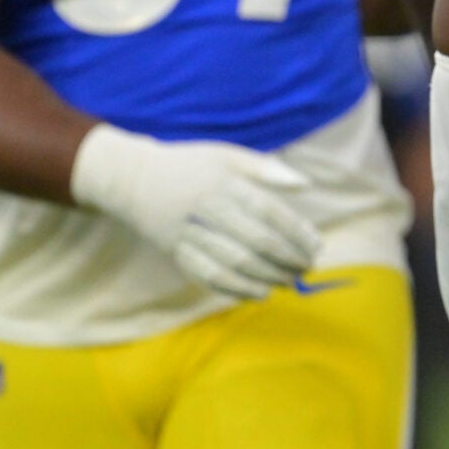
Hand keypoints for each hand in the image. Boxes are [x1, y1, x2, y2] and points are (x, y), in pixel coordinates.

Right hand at [69, 124, 322, 299]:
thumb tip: (305, 184)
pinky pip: (207, 277)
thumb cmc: (190, 166)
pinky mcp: (175, 253)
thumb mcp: (226, 155)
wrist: (132, 179)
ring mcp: (188, 234)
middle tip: (307, 268)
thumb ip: (266, 168)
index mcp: (224, 184)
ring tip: (289, 282)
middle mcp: (206, 210)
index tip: (316, 246)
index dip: (296, 232)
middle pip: (254, 241)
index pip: (269, 212)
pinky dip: (235, 289)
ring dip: (266, 278)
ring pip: (233, 263)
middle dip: (286, 259)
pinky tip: (258, 294)